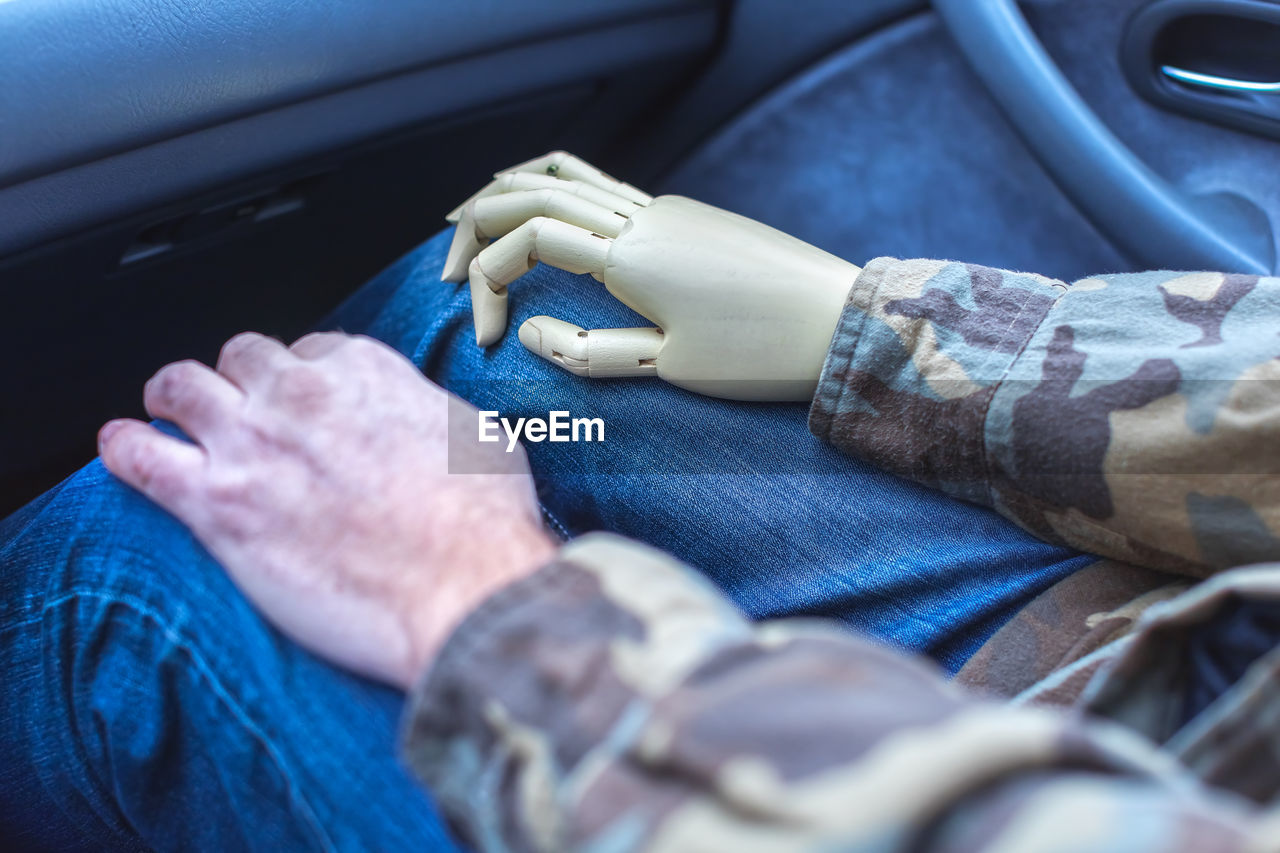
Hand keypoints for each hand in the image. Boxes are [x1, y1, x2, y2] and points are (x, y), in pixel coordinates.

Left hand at [99, 332, 556, 689]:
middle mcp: (301, 390)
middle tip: (245, 415)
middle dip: (241, 382)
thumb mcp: (479, 435)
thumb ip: (430, 413)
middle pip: (241, 358)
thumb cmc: (485, 521)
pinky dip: (124, 447)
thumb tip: (426, 423)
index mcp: (365, 368)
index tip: (309, 412)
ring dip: (175, 400)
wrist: (464, 585)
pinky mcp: (218, 504)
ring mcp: (253, 441)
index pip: (311, 351)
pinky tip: (121, 448)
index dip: (305, 383)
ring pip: (180, 386)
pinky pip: (141, 456)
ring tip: (172, 418)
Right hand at [444, 151, 860, 401]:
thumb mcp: (667, 367)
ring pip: (566, 174)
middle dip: (475, 226)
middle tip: (445, 271)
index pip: (526, 241)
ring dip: (510, 192)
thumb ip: (587, 352)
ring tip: (472, 220)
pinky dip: (556, 192)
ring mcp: (664, 207)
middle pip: (530, 191)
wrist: (842, 321)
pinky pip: (604, 185)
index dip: (486, 284)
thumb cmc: (759, 353)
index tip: (485, 341)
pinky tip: (548, 218)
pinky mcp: (684, 214)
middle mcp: (640, 216)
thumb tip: (528, 333)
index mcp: (629, 254)